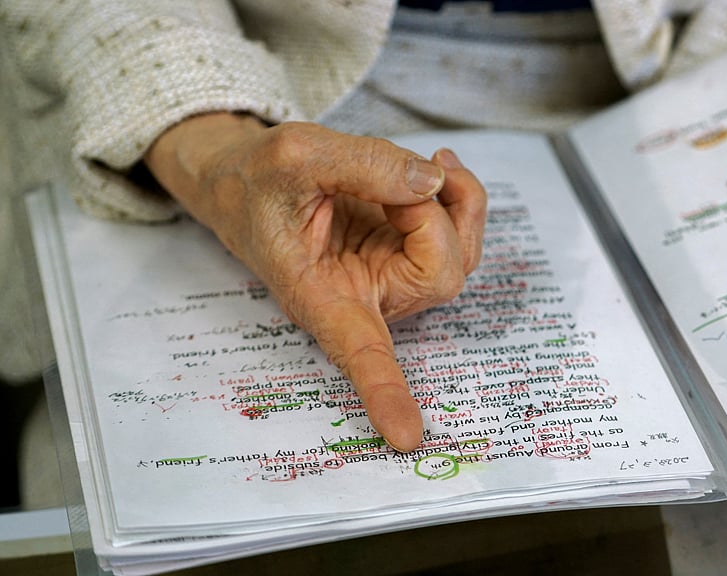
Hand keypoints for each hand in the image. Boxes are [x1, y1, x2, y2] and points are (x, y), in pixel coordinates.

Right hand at [144, 113, 486, 451]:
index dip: (383, 392)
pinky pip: (460, 235)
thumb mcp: (293, 155)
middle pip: (438, 278)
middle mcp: (365, 297)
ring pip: (460, 258)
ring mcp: (392, 277)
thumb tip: (430, 184)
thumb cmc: (257, 182)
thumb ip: (363, 164)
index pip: (359, 353)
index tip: (406, 436)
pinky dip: (459, 197)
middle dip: (435, 216)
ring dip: (459, 204)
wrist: (249, 181)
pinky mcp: (408, 253)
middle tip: (403, 174)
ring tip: (429, 162)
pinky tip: (437, 170)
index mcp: (320, 295)